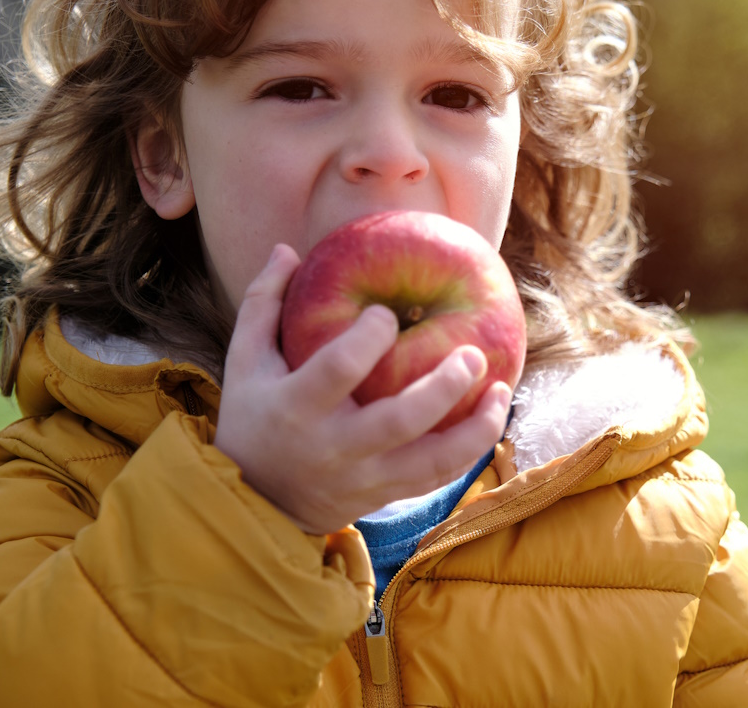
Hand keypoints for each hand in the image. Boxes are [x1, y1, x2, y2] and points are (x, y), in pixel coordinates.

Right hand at [212, 245, 511, 533]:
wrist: (259, 500)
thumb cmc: (255, 414)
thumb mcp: (246, 361)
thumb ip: (264, 304)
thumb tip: (287, 248)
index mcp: (296, 407)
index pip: (337, 370)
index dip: (366, 339)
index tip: (385, 314)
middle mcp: (334, 447)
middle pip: (398, 421)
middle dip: (442, 388)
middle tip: (473, 354)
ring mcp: (363, 477)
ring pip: (430, 462)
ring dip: (474, 428)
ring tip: (501, 389)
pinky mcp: (385, 495)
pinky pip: (437, 478)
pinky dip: (470, 450)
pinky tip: (491, 414)